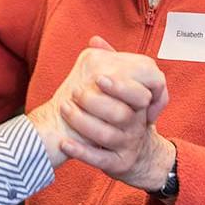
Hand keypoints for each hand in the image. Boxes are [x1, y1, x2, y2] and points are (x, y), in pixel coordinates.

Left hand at [57, 38, 175, 191]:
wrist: (140, 154)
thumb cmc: (127, 114)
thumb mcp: (126, 91)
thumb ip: (112, 63)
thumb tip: (95, 40)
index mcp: (141, 104)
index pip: (139, 94)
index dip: (121, 87)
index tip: (99, 78)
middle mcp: (137, 125)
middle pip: (121, 114)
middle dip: (96, 102)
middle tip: (75, 92)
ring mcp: (128, 145)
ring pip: (106, 136)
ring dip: (82, 122)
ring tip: (64, 109)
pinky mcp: (117, 163)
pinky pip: (98, 159)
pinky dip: (80, 152)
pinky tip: (63, 143)